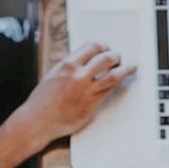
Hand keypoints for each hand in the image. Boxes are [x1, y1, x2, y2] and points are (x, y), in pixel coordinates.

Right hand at [17, 41, 135, 147]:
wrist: (38, 121)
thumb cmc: (42, 101)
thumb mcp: (54, 75)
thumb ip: (70, 67)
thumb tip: (84, 61)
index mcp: (67, 65)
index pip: (93, 47)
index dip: (103, 46)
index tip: (106, 48)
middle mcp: (79, 76)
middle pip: (106, 59)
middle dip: (116, 56)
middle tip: (119, 57)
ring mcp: (87, 91)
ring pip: (114, 76)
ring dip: (125, 69)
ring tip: (131, 67)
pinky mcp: (92, 105)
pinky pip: (109, 91)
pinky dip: (117, 84)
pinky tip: (120, 82)